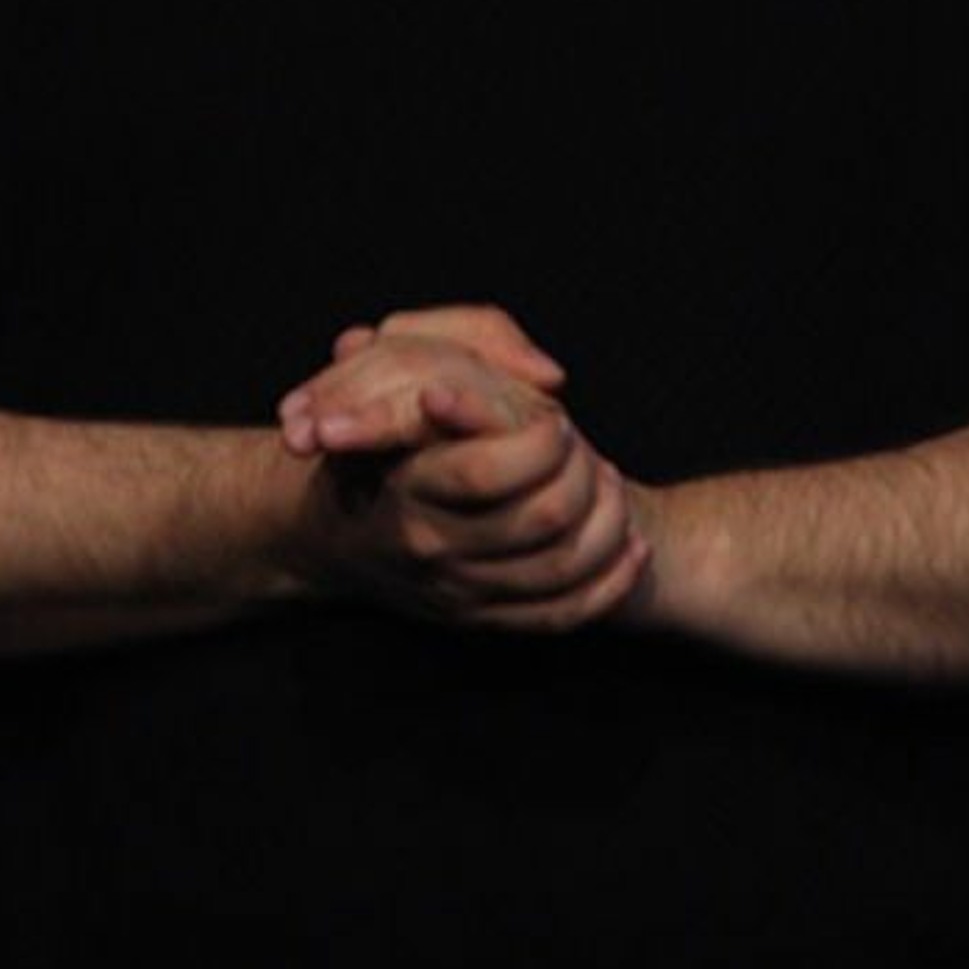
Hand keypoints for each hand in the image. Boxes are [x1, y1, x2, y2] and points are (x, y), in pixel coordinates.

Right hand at [279, 322, 650, 633]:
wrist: (335, 533)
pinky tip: (633, 548)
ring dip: (608, 523)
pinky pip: (560, 615)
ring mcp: (458, 592)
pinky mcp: (482, 620)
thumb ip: (477, 348)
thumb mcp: (409, 370)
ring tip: (611, 488)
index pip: (485, 472)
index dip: (538, 442)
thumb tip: (548, 376)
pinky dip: (609, 585)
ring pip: (561, 570)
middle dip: (585, 476)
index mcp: (408, 486)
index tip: (553, 420)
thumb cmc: (387, 437)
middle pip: (541, 519)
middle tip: (588, 451)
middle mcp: (430, 547)